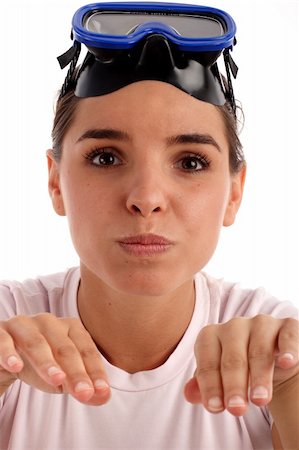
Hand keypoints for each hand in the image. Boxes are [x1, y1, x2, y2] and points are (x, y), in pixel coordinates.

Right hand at [0, 314, 109, 404]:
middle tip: (84, 393)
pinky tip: (15, 367)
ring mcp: (24, 325)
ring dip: (47, 362)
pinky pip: (4, 340)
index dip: (95, 371)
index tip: (101, 391)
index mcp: (69, 328)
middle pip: (65, 348)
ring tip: (57, 380)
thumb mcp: (62, 377)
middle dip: (76, 372)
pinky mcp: (1, 332)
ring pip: (37, 342)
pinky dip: (9, 352)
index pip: (86, 349)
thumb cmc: (40, 363)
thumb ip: (81, 386)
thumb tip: (102, 397)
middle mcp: (49, 322)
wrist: (5, 355)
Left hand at [184, 315, 298, 415]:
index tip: (214, 408)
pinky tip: (286, 363)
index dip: (210, 385)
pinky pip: (288, 335)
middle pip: (233, 357)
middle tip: (236, 410)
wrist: (273, 360)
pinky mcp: (287, 326)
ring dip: (259, 376)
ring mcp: (262, 324)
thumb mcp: (219, 378)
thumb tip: (189, 394)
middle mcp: (235, 325)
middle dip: (233, 385)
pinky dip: (288, 348)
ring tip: (259, 400)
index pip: (207, 361)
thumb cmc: (239, 369)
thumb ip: (203, 385)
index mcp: (211, 335)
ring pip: (259, 350)